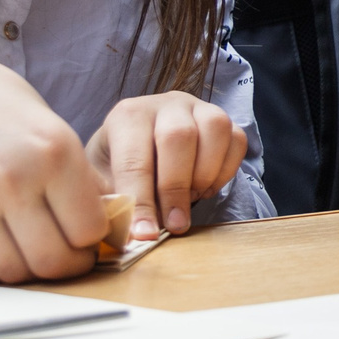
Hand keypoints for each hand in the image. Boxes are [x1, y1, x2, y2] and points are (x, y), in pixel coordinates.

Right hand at [0, 49, 106, 284]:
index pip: (89, 229)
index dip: (96, 240)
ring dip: (30, 272)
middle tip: (68, 254)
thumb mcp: (53, 129)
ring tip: (35, 252)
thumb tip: (105, 223)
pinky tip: (2, 253)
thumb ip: (77, 178)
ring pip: (13, 272)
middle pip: (53, 260)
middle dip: (68, 265)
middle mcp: (15, 180)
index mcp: (55, 152)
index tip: (91, 235)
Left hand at [86, 91, 247, 239]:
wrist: (134, 147)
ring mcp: (198, 107)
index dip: (141, 201)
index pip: (135, 159)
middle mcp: (164, 104)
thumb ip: (112, 204)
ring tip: (191, 200)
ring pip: (215, 130)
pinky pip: (237, 140)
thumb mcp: (101, 183)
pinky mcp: (224, 117)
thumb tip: (130, 234)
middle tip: (175, 224)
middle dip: (177, 188)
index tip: (146, 234)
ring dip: (206, 175)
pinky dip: (225, 171)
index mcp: (126, 117)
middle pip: (179, 137)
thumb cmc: (115, 168)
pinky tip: (206, 188)